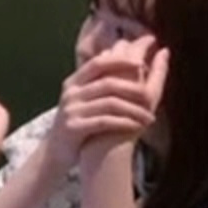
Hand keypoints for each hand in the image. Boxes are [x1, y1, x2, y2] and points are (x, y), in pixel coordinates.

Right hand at [45, 35, 168, 169]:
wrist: (56, 151)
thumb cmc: (78, 121)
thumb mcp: (82, 98)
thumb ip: (97, 80)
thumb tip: (117, 55)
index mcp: (74, 82)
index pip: (98, 63)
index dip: (120, 61)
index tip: (142, 64)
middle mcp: (71, 93)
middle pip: (107, 84)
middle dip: (133, 89)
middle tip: (151, 98)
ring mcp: (71, 110)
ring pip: (109, 104)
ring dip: (134, 110)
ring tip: (149, 117)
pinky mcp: (73, 128)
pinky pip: (104, 122)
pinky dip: (124, 122)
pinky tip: (137, 127)